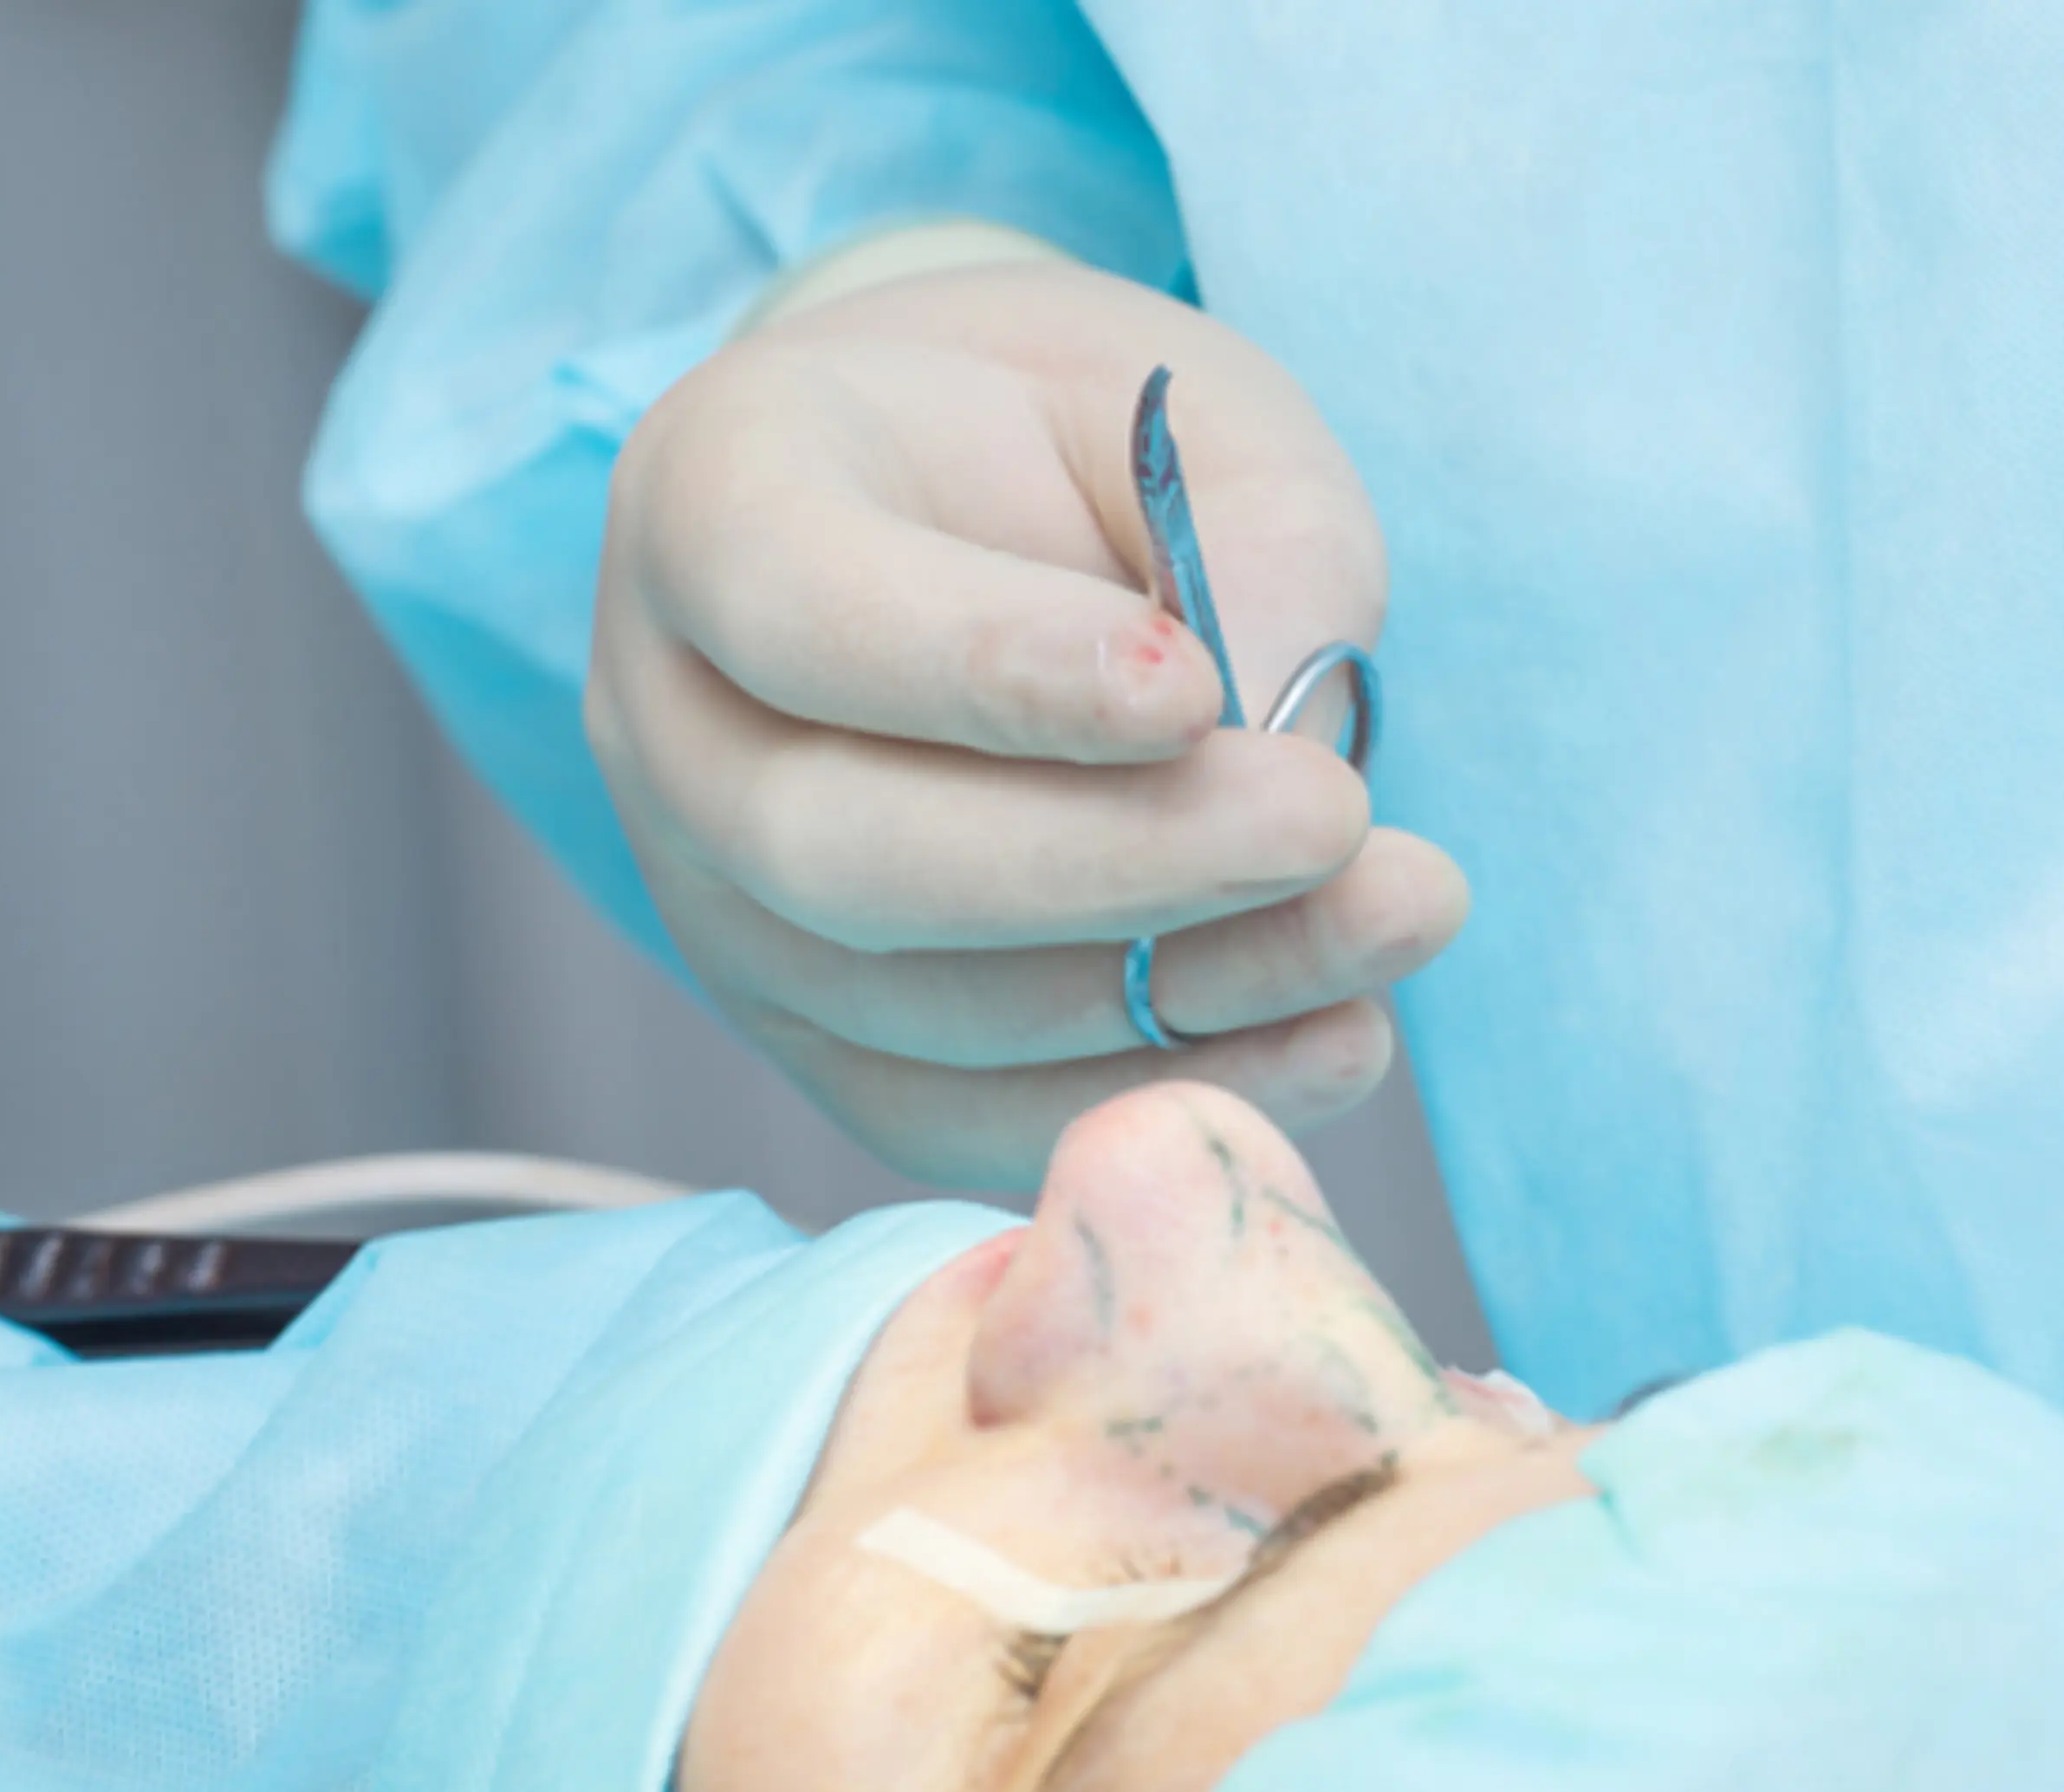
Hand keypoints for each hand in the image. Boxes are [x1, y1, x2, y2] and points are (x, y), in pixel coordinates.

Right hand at [588, 255, 1468, 1187]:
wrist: (969, 521)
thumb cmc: (1071, 438)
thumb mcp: (1184, 402)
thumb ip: (1254, 526)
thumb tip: (1303, 730)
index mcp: (714, 496)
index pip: (798, 606)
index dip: (989, 670)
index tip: (1196, 690)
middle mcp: (666, 719)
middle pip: (842, 849)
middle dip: (1114, 859)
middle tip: (1332, 822)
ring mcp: (714, 903)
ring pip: (914, 1007)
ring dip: (1182, 990)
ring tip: (1398, 917)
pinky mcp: (809, 1036)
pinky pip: (959, 1117)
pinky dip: (1156, 1094)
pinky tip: (1339, 1040)